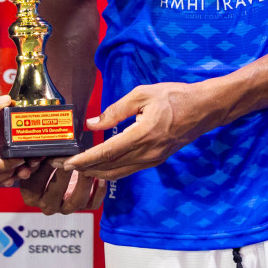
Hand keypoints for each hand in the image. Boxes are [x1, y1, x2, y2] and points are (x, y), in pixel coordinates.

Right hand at [19, 158, 104, 213]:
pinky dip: (99, 192)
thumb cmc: (43, 164)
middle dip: (63, 176)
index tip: (52, 157)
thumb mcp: (35, 161)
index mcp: (31, 196)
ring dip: (83, 183)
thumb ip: (34, 159)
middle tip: (69, 161)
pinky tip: (100, 178)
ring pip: (76, 201)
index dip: (44, 169)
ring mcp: (66, 208)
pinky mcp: (82, 207)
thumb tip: (37, 157)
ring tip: (86, 168)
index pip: (35, 184)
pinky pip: (93, 204)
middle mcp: (47, 205)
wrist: (58, 173)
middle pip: (55, 194)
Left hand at [63, 81, 217, 180]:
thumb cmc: (174, 97)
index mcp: (143, 134)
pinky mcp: (156, 160)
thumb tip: (93, 123)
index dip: (85, 160)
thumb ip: (116, 110)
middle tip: (63, 166)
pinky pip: (128, 170)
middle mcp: (148, 153)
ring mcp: (153, 159)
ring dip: (96, 173)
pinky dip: (111, 171)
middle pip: (110, 167)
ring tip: (77, 169)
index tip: (67, 163)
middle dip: (84, 169)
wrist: (204, 109)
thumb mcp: (142, 95)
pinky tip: (100, 166)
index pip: (107, 152)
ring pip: (119, 173)